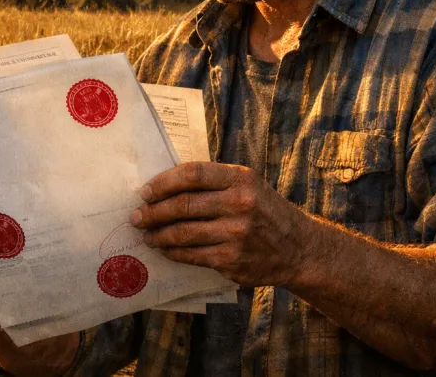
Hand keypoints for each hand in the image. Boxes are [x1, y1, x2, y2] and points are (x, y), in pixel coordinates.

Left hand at [131, 162, 310, 287]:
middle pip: (183, 205)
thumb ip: (212, 182)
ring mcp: (237, 234)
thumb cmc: (263, 210)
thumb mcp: (247, 184)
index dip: (163, 182)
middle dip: (153, 212)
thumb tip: (162, 185)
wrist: (298, 247)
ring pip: (183, 233)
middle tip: (136, 216)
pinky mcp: (233, 260)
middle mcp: (240, 204)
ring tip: (146, 234)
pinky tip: (165, 249)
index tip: (145, 192)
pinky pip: (192, 255)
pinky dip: (173, 252)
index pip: (192, 174)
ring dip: (158, 235)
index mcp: (240, 179)